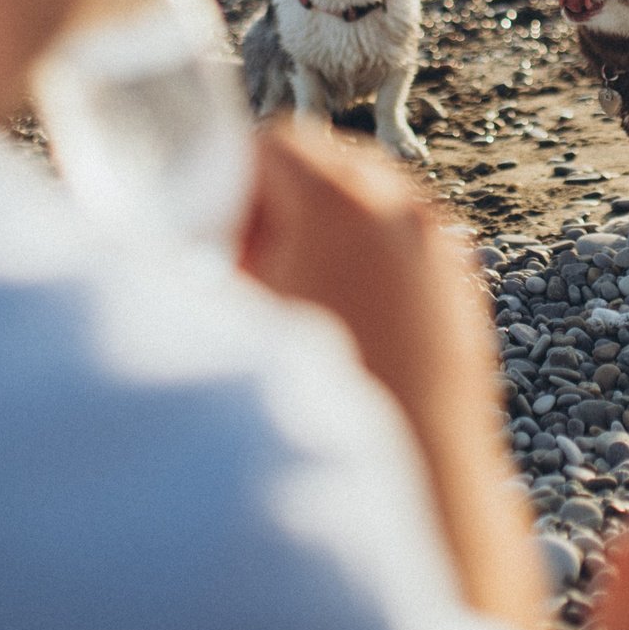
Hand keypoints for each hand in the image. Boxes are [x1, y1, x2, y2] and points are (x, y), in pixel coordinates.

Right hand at [237, 123, 542, 629]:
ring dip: (324, 228)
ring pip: (366, 200)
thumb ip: (201, 261)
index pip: (273, 143)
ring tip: (294, 298)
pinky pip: (402, 240)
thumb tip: (168, 238)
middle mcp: (403, 210)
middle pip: (324, 162)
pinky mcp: (459, 286)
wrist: (416, 486)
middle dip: (279, 203)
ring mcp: (440, 246)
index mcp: (343, 201)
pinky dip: (367, 258)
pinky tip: (341, 318)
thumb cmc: (312, 402)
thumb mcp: (237, 317)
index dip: (232, 183)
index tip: (212, 236)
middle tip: (247, 268)